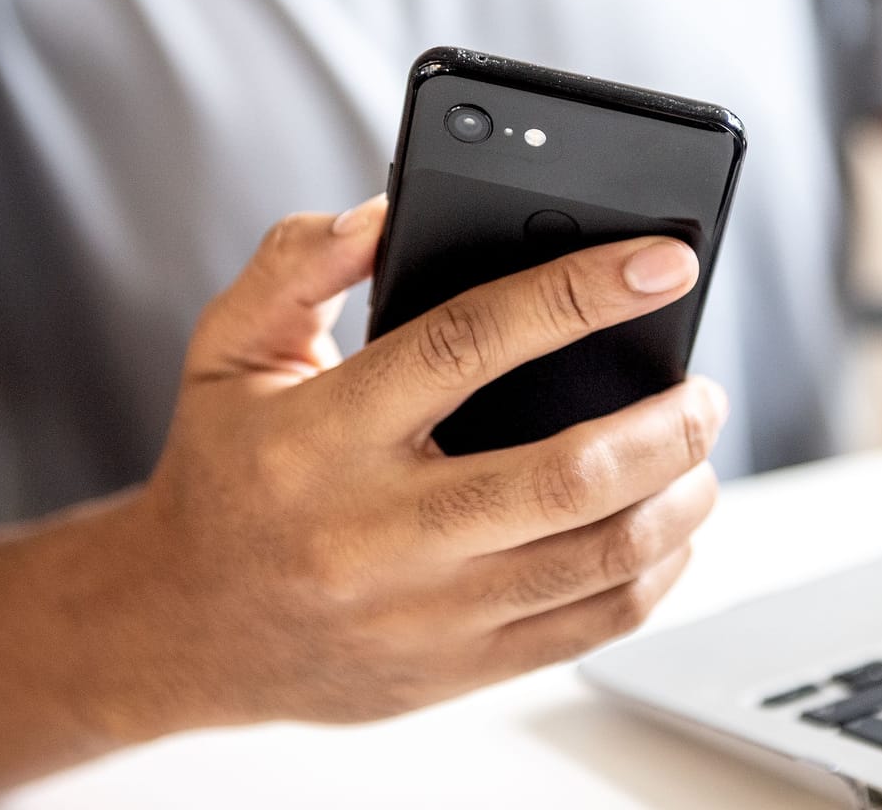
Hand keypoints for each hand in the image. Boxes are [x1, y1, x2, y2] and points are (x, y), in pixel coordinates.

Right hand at [127, 195, 725, 730]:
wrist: (178, 628)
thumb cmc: (224, 471)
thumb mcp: (226, 350)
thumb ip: (296, 265)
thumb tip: (385, 211)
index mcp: (322, 432)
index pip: (471, 343)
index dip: (581, 293)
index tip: (665, 262)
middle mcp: (374, 529)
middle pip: (564, 476)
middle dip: (665, 424)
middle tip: (704, 389)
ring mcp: (420, 612)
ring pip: (594, 559)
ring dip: (678, 499)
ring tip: (696, 452)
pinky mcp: (452, 670)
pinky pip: (586, 626)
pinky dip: (653, 575)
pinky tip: (669, 530)